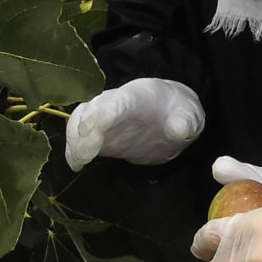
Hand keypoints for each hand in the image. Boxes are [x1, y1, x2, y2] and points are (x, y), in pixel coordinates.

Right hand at [63, 78, 204, 170]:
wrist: (167, 115)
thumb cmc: (177, 113)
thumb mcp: (188, 115)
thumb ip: (185, 122)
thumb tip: (177, 130)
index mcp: (138, 97)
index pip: (119, 101)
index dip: (105, 113)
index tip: (95, 128)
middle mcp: (115, 102)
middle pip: (92, 110)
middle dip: (85, 130)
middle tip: (86, 154)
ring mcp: (103, 117)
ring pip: (79, 121)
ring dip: (75, 140)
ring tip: (78, 161)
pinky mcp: (98, 134)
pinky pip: (78, 137)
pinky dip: (73, 149)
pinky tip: (76, 164)